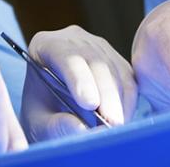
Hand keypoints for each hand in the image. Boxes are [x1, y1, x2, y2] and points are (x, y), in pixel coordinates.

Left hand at [21, 25, 134, 140]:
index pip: (65, 55)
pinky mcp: (117, 61)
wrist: (52, 109)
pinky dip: (128, 102)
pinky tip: (121, 121)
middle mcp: (73, 39)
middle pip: (95, 62)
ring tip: (116, 128)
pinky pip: (129, 79)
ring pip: (116, 71)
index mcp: (45, 44)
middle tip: (111, 124)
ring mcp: (98, 47)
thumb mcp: (40, 124)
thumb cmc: (42, 114)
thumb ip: (57, 126)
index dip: (79, 78)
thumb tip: (82, 129)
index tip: (90, 103)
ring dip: (119, 101)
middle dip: (106, 95)